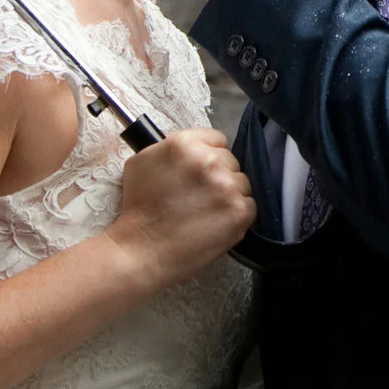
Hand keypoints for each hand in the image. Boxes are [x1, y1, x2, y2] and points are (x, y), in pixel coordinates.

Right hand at [103, 127, 255, 286]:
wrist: (142, 250)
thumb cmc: (138, 211)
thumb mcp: (142, 162)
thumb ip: (170, 148)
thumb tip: (192, 148)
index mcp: (185, 144)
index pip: (216, 139)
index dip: (209, 156)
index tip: (202, 171)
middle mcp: (208, 161)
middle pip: (231, 161)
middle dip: (219, 176)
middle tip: (200, 196)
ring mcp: (226, 186)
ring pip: (242, 183)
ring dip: (229, 195)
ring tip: (206, 212)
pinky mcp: (238, 211)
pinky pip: (250, 206)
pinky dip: (237, 215)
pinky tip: (216, 223)